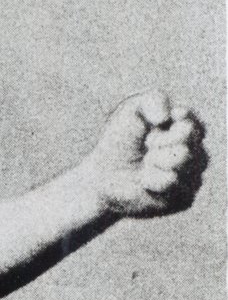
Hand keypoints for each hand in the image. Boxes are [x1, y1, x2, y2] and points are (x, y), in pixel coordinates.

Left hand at [85, 91, 206, 217]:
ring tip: (145, 165)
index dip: (173, 125)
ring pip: (182, 165)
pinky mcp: (183, 199)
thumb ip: (153, 100)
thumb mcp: (133, 111)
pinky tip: (146, 183)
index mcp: (189, 130)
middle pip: (186, 146)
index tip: (156, 125)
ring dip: (155, 162)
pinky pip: (174, 187)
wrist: (103, 176)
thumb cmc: (120, 142)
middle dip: (158, 145)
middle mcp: (196, 153)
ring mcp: (192, 177)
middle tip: (146, 148)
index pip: (193, 125)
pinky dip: (154, 182)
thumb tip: (167, 116)